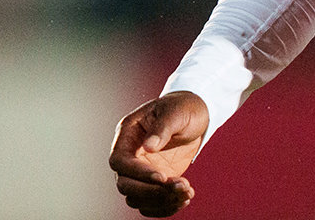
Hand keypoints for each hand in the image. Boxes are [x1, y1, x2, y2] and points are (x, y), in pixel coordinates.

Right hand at [108, 90, 209, 216]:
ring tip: (187, 191)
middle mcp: (130, 155)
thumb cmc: (182, 108)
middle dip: (151, 191)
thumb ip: (162, 128)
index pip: (120, 161)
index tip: (163, 177)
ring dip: (161, 201)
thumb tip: (148, 146)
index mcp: (127, 134)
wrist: (195, 115)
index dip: (138, 172)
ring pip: (137, 198)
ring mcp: (140, 171)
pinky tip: (185, 198)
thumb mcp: (175, 111)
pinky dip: (166, 207)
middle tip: (180, 186)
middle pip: (125, 184)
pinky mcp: (154, 182)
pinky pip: (151, 203)